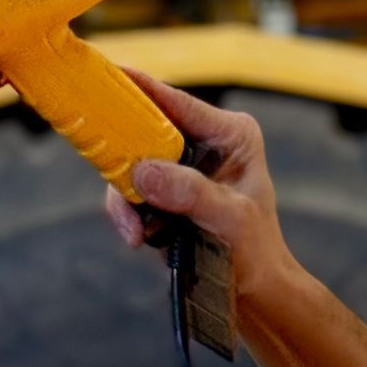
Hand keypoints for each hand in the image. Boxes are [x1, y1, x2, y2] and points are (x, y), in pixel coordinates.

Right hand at [102, 71, 297, 303]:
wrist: (253, 293)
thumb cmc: (257, 252)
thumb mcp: (231, 220)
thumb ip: (191, 193)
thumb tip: (143, 171)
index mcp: (230, 135)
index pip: (179, 104)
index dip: (142, 88)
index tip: (110, 73)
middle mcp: (201, 145)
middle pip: (145, 132)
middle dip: (126, 161)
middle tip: (116, 180)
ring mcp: (178, 170)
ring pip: (130, 168)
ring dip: (126, 201)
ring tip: (137, 233)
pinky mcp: (162, 195)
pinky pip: (129, 195)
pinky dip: (128, 216)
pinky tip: (140, 238)